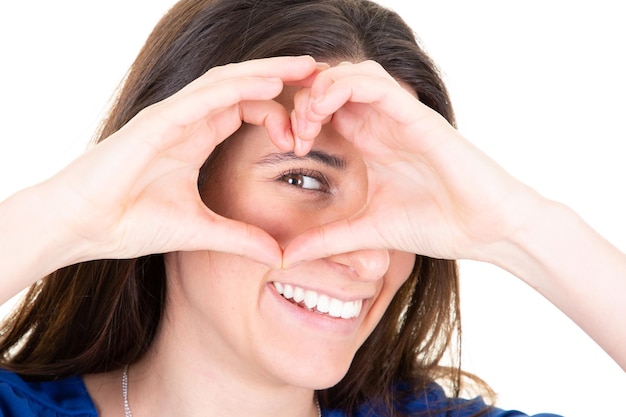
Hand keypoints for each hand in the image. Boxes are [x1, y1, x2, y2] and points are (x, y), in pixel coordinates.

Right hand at [39, 56, 319, 267]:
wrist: (81, 227)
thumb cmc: (129, 223)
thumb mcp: (199, 231)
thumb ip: (241, 239)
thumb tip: (280, 257)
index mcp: (198, 138)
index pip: (247, 110)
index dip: (280, 115)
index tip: (308, 132)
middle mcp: (189, 120)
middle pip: (244, 87)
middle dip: (284, 79)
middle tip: (325, 77)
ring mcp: (173, 117)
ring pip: (228, 82)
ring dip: (268, 72)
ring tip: (307, 68)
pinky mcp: (157, 122)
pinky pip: (204, 97)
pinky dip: (238, 87)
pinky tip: (269, 83)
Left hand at [283, 60, 542, 264]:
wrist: (486, 230)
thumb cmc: (435, 225)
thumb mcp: (366, 232)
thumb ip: (326, 240)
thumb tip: (285, 258)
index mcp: (368, 143)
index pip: (324, 109)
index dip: (298, 117)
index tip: (289, 146)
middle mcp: (381, 124)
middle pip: (332, 84)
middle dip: (303, 98)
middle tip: (294, 131)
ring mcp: (399, 116)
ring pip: (350, 73)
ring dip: (320, 88)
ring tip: (308, 120)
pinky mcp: (417, 116)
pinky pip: (375, 83)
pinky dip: (343, 86)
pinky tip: (325, 110)